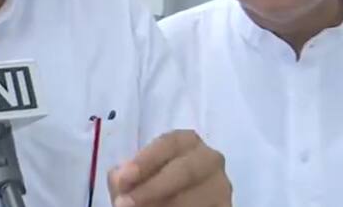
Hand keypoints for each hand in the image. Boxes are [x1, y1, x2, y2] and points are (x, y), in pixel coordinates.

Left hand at [107, 130, 231, 205]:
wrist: (170, 200)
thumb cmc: (151, 184)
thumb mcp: (135, 178)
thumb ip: (124, 176)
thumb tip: (121, 180)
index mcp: (186, 141)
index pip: (167, 144)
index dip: (144, 161)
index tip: (123, 180)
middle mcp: (209, 158)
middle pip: (183, 171)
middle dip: (152, 189)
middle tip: (125, 204)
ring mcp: (221, 186)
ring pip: (194, 198)